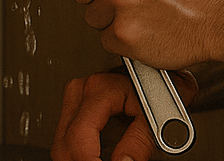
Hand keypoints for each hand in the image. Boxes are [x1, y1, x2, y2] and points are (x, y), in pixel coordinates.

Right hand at [51, 71, 198, 160]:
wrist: (161, 72)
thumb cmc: (162, 86)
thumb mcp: (155, 115)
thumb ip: (139, 141)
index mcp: (100, 89)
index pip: (79, 136)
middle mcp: (82, 89)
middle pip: (65, 142)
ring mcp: (76, 97)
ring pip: (62, 142)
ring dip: (78, 158)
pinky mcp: (75, 106)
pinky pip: (66, 138)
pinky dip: (79, 153)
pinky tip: (96, 157)